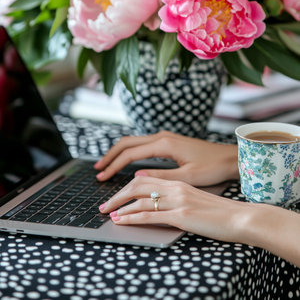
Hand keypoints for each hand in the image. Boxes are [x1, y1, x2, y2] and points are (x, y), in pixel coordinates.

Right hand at [94, 131, 238, 185]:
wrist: (229, 157)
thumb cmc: (212, 167)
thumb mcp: (187, 177)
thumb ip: (162, 177)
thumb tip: (137, 178)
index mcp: (164, 144)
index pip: (130, 154)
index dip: (114, 166)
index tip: (102, 177)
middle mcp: (162, 137)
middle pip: (127, 142)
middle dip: (110, 156)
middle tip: (97, 169)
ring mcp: (164, 137)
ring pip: (133, 142)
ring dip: (118, 153)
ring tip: (106, 166)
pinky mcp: (168, 141)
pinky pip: (142, 144)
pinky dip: (129, 152)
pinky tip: (126, 161)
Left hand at [100, 176, 299, 267]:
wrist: (240, 217)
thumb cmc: (219, 210)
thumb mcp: (195, 196)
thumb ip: (176, 192)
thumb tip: (157, 195)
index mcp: (178, 182)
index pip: (145, 180)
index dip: (126, 187)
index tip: (115, 195)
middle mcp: (176, 188)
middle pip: (137, 187)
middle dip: (117, 195)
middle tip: (104, 205)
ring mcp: (178, 201)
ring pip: (140, 201)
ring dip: (120, 208)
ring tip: (107, 214)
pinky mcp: (181, 215)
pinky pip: (150, 216)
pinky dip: (131, 219)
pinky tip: (121, 222)